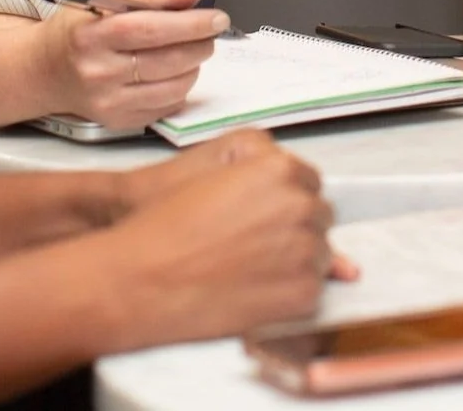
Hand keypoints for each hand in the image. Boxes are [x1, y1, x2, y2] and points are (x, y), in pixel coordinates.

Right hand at [39, 0, 223, 129]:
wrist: (46, 71)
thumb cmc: (80, 28)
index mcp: (91, 35)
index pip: (149, 29)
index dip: (189, 24)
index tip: (217, 18)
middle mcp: (98, 72)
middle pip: (166, 61)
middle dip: (200, 45)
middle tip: (211, 34)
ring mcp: (108, 102)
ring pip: (172, 88)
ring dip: (195, 67)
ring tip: (193, 51)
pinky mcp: (118, 122)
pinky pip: (166, 107)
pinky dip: (181, 88)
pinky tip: (175, 73)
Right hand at [101, 141, 341, 345]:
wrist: (141, 279)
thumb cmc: (166, 226)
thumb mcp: (214, 172)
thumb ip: (264, 172)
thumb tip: (299, 189)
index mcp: (280, 170)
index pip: (309, 182)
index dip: (283, 199)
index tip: (263, 215)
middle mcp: (301, 207)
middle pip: (318, 216)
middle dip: (293, 228)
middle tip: (251, 243)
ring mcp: (306, 252)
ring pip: (320, 254)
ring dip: (294, 260)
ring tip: (247, 268)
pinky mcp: (303, 293)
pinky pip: (313, 290)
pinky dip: (289, 292)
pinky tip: (252, 289)